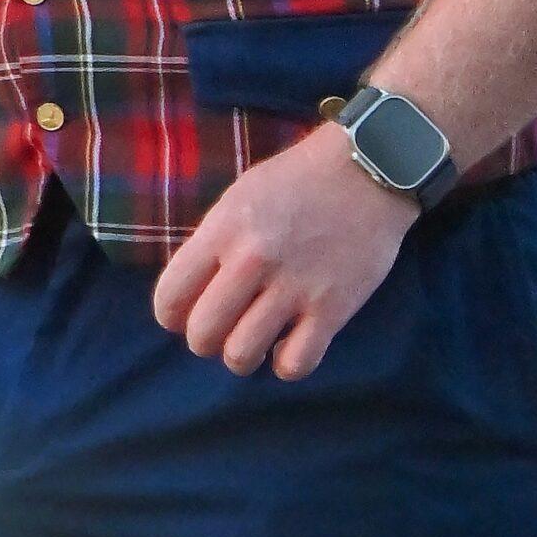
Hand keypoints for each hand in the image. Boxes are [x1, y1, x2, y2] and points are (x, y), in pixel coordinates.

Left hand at [153, 126, 417, 378]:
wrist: (366, 171)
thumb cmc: (296, 181)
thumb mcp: (238, 197)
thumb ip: (212, 242)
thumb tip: (189, 290)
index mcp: (222, 231)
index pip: (170, 296)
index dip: (171, 316)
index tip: (183, 316)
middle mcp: (252, 261)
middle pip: (202, 334)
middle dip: (204, 341)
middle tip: (220, 330)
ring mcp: (294, 287)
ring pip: (241, 355)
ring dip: (241, 357)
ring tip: (252, 342)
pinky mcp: (333, 308)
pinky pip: (296, 364)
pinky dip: (286, 365)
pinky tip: (287, 346)